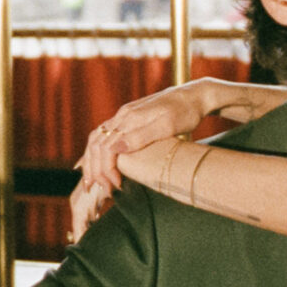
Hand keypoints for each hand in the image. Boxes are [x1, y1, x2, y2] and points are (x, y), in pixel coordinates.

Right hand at [70, 84, 217, 239]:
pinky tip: (99, 163)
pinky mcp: (128, 118)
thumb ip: (141, 136)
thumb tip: (115, 148)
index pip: (105, 147)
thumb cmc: (185, 112)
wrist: (195, 96)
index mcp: (129, 118)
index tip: (116, 185)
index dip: (106, 169)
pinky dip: (98, 152)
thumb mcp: (167, 126)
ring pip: (97, 139)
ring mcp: (124, 116)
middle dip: (94, 169)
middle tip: (100, 189)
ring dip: (92, 161)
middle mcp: (122, 116)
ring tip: (92, 181)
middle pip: (96, 144)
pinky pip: (104, 136)